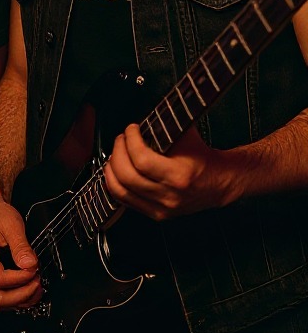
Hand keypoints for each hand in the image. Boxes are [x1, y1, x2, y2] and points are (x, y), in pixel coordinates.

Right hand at [0, 190, 40, 309]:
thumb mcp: (11, 223)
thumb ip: (21, 245)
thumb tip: (29, 265)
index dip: (19, 279)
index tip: (34, 270)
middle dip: (22, 295)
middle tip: (38, 283)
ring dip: (20, 300)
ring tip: (36, 289)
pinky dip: (16, 299)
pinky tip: (29, 291)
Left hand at [104, 124, 234, 220]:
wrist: (220, 182)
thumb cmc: (202, 156)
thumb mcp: (187, 136)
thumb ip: (163, 126)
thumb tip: (140, 117)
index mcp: (179, 176)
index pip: (141, 159)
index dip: (130, 140)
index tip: (131, 129)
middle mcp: (170, 196)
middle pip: (126, 176)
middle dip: (117, 152)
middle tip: (121, 139)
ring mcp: (162, 209)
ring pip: (120, 191)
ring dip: (111, 168)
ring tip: (115, 154)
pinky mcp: (157, 215)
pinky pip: (124, 201)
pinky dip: (114, 184)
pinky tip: (116, 171)